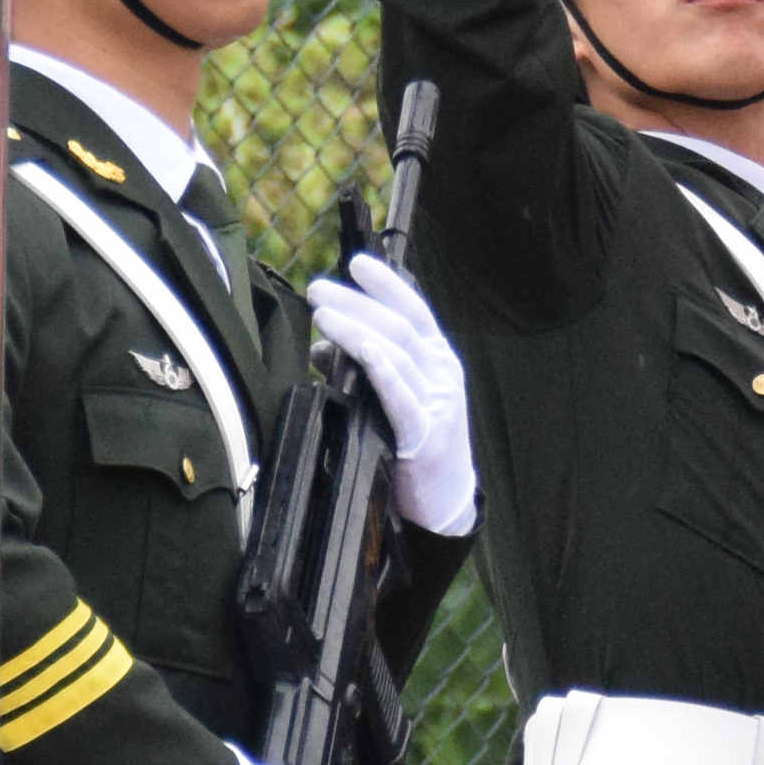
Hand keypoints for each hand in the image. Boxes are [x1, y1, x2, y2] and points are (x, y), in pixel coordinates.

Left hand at [311, 255, 478, 536]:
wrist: (445, 502)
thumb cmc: (415, 446)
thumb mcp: (394, 398)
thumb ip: (365, 369)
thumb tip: (321, 346)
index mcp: (439, 359)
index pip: (414, 309)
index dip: (386, 283)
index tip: (356, 262)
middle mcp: (443, 372)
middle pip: (398, 325)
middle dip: (356, 302)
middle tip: (318, 289)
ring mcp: (439, 401)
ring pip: (396, 352)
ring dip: (356, 329)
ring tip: (322, 314)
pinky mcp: (426, 433)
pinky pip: (400, 394)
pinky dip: (379, 368)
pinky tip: (358, 352)